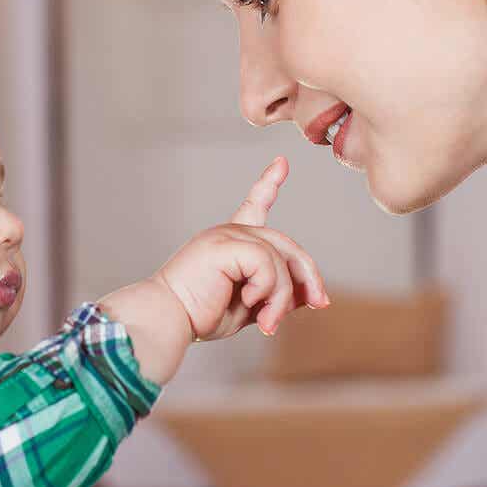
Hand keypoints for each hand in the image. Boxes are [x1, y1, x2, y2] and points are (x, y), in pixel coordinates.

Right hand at [156, 157, 327, 340]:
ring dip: (281, 297)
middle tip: (320, 304)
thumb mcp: (250, 305)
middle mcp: (228, 232)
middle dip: (308, 275)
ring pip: (279, 258)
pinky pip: (267, 263)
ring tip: (267, 323)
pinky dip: (267, 290)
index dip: (268, 184)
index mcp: (229, 242)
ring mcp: (226, 235)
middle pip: (285, 244)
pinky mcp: (224, 245)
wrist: (167, 319)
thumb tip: (311, 295)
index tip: (281, 163)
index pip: (253, 205)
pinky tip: (248, 303)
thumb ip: (277, 294)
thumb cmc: (198, 314)